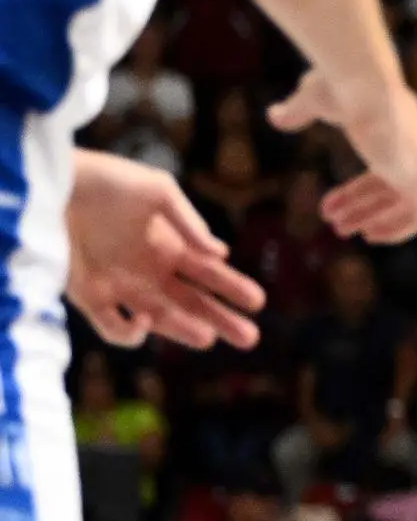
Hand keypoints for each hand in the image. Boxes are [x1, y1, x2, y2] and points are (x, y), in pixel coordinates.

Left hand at [65, 153, 264, 349]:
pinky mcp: (90, 297)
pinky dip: (130, 332)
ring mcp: (121, 287)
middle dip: (222, 320)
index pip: (210, 275)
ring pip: (161, 320)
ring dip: (185, 331)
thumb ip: (189, 223)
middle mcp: (150, 271)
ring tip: (208, 338)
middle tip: (249, 338)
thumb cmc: (107, 181)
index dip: (234, 288)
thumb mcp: (157, 191)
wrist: (53, 186)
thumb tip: (220, 254)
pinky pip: (114, 328)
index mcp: (170, 246)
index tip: (257, 302)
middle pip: (193, 303)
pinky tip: (143, 321)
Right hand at [269, 73, 416, 241]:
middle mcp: (416, 145)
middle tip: (337, 227)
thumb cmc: (339, 84)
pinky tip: (372, 236)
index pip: (383, 167)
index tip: (329, 207)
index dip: (356, 190)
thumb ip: (299, 111)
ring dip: (377, 221)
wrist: (363, 82)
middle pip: (392, 187)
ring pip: (406, 204)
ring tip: (343, 231)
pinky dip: (399, 229)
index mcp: (399, 125)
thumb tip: (275, 116)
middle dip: (364, 208)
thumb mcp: (313, 98)